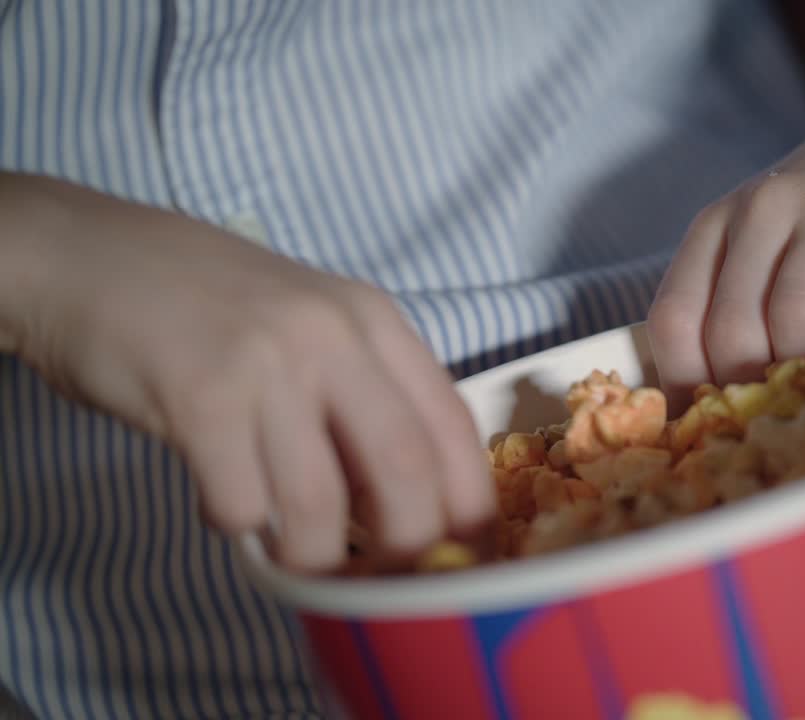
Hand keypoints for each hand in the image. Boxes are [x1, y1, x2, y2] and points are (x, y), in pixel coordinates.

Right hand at [0, 175, 492, 572]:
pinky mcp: (199, 399)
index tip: (461, 551)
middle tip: (381, 576)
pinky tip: (223, 498)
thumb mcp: (313, 323)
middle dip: (405, 544)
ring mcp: (266, 365)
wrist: (95, 256)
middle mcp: (332, 336)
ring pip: (319, 503)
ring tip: (293, 550)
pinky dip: (238, 522)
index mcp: (373, 320)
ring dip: (311, 552)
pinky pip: (240, 502)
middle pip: (405, 468)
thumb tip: (410, 499)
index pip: (451, 422)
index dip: (466, 501)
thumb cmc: (213, 304)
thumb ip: (365, 393)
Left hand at [647, 101, 804, 409]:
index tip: (715, 427)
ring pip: (795, 316)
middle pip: (733, 330)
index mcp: (715, 226)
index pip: (675, 320)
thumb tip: (713, 417)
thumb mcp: (766, 245)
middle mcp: (762, 210)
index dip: (687, 386)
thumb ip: (737, 307)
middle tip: (787, 417)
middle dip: (757, 391)